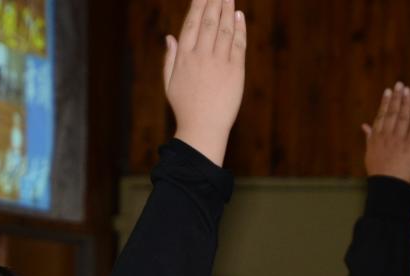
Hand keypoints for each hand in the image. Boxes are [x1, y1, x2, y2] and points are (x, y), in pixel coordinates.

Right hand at [164, 0, 246, 166]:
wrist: (203, 129)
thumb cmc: (185, 108)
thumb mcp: (170, 83)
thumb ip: (170, 58)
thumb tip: (170, 36)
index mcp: (184, 58)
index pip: (191, 24)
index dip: (197, 5)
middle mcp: (201, 57)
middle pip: (209, 22)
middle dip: (214, 1)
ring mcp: (218, 64)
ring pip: (224, 29)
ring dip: (227, 10)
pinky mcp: (235, 72)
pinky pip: (237, 45)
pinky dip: (239, 29)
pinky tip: (239, 17)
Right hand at [362, 82, 409, 181]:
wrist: (387, 185)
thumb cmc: (378, 170)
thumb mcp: (369, 153)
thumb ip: (369, 137)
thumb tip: (364, 126)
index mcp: (376, 137)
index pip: (381, 116)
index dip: (386, 103)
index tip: (389, 91)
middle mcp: (386, 137)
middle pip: (392, 113)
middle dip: (396, 98)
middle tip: (400, 85)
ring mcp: (398, 141)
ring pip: (403, 118)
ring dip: (406, 104)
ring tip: (407, 92)